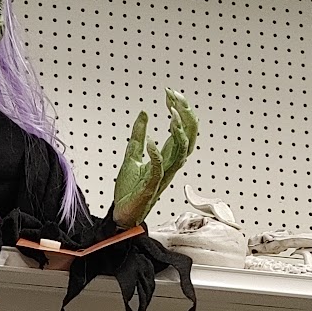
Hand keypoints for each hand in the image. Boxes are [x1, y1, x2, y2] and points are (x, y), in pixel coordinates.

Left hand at [112, 90, 197, 227]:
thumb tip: (144, 113)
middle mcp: (170, 166)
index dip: (180, 111)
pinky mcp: (151, 185)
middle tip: (175, 97)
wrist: (121, 215)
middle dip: (186, 115)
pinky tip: (150, 141)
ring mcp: (163, 175)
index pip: (183, 130)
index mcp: (168, 157)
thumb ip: (138, 134)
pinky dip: (156, 154)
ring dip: (178, 131)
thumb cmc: (129, 191)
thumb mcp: (131, 155)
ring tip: (170, 114)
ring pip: (182, 152)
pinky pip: (159, 168)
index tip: (170, 94)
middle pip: (190, 138)